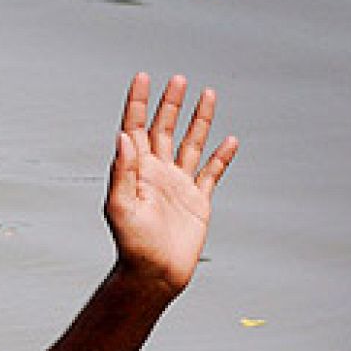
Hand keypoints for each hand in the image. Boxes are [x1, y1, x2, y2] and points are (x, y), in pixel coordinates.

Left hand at [104, 73, 238, 297]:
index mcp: (135, 170)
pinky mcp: (197, 200)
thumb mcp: (121, 206)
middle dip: (170, 104)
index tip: (143, 77)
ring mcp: (177, 185)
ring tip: (208, 93)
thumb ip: (122, 171)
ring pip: (190, 144)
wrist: (154, 273)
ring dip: (198, 120)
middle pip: (164, 129)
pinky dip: (221, 157)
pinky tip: (230, 140)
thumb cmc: (132, 244)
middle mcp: (156, 173)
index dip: (139, 103)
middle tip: (178, 78)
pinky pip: (212, 172)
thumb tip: (123, 137)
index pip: (136, 128)